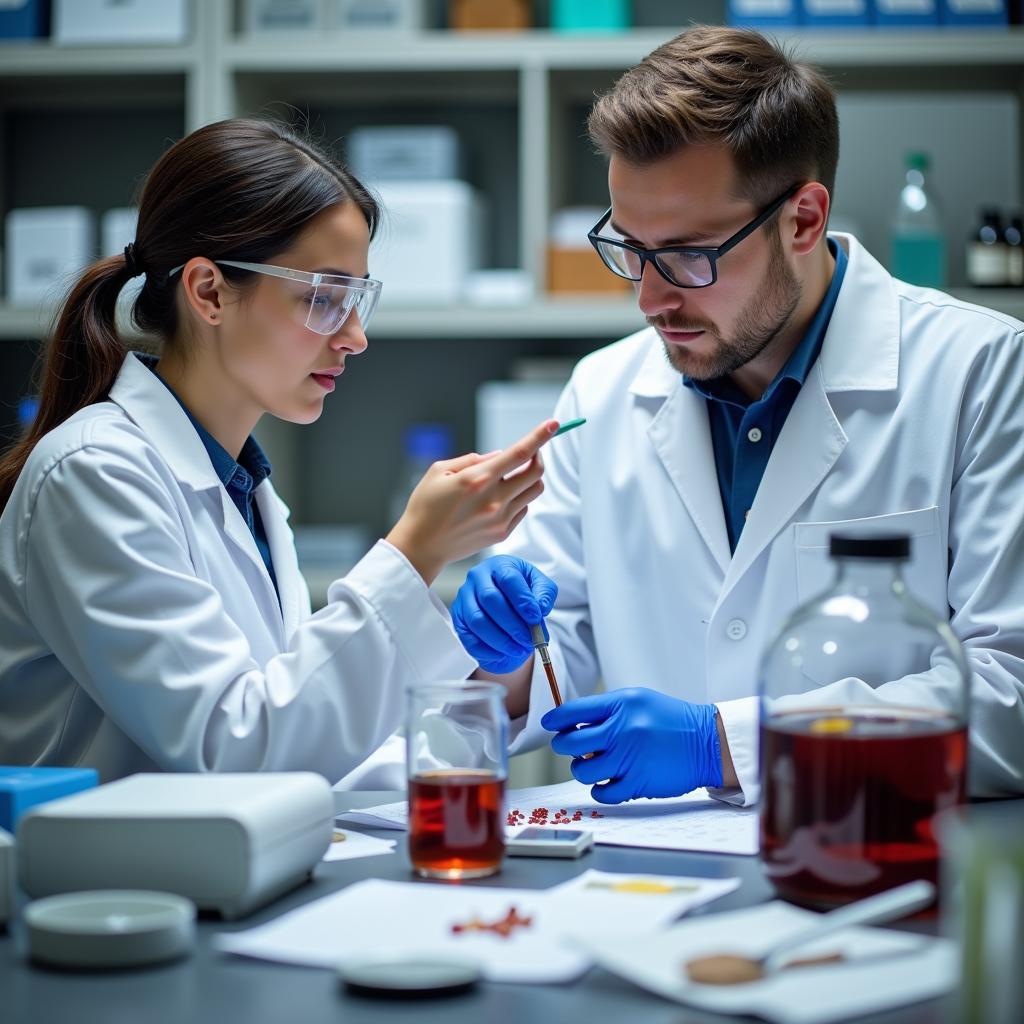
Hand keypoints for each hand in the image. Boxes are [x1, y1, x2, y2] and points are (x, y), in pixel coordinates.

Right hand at [386, 420, 557, 584]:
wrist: (422, 547)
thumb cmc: (425, 507)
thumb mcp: (439, 471)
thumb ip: (472, 460)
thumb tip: (499, 455)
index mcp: (477, 479)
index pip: (519, 453)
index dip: (539, 436)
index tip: (553, 424)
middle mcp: (494, 500)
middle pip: (536, 472)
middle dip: (538, 455)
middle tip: (529, 451)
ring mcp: (501, 518)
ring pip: (534, 490)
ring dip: (530, 477)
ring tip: (512, 475)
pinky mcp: (502, 532)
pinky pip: (523, 508)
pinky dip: (519, 497)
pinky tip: (500, 498)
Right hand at [452, 556, 557, 673]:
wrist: (504, 602)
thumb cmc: (521, 591)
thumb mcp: (539, 586)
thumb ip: (544, 594)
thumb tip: (540, 608)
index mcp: (499, 565)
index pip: (508, 578)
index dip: (522, 600)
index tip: (535, 618)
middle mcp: (477, 578)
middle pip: (490, 599)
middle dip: (512, 624)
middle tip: (528, 640)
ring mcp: (464, 598)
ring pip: (478, 621)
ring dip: (501, 640)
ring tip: (519, 649)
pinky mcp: (458, 619)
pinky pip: (468, 638)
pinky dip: (488, 650)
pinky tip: (503, 653)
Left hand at [540, 688, 722, 802]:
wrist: (707, 742)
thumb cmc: (671, 720)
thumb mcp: (638, 701)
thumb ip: (606, 710)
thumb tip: (572, 724)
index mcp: (621, 705)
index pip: (573, 711)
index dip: (555, 719)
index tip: (550, 724)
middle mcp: (623, 730)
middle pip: (571, 742)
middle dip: (563, 745)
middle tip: (568, 746)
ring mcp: (629, 758)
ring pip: (583, 770)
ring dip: (581, 768)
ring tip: (591, 764)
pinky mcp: (638, 783)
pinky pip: (603, 792)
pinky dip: (600, 789)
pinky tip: (606, 781)